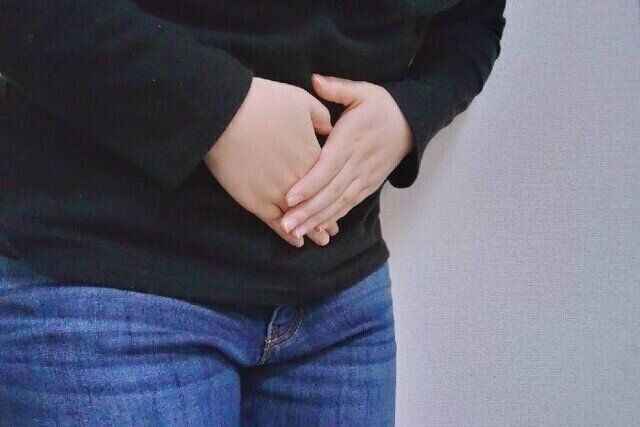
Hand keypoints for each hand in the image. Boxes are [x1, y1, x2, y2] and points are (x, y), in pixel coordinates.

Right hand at [204, 77, 338, 246]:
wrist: (224, 113)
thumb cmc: (264, 102)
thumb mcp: (302, 101)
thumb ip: (321, 118)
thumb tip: (331, 130)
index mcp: (313, 157)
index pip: (330, 180)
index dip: (335, 192)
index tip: (342, 201)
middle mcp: (299, 181)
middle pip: (318, 203)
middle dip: (327, 219)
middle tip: (333, 232)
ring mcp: (277, 193)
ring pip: (300, 217)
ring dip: (311, 230)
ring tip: (321, 241)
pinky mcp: (255, 201)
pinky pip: (276, 223)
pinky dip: (287, 234)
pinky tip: (296, 241)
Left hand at [280, 74, 413, 237]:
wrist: (411, 124)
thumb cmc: (381, 106)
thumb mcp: (362, 91)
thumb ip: (338, 88)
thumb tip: (315, 80)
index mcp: (352, 139)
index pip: (328, 166)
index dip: (309, 183)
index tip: (288, 197)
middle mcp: (358, 162)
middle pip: (331, 191)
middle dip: (307, 210)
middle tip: (285, 225)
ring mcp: (365, 177)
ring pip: (339, 202)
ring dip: (317, 219)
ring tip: (295, 233)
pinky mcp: (369, 185)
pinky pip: (350, 204)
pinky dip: (333, 217)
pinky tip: (317, 228)